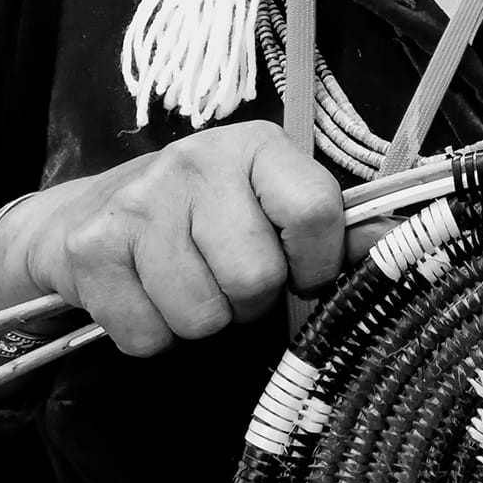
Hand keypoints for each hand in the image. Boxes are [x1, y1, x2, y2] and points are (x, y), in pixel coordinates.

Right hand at [0, 122, 344, 356]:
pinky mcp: (93, 250)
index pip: (316, 212)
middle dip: (249, 299)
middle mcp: (197, 162)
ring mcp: (139, 203)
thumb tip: (399, 238)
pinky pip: (148, 336)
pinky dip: (152, 335)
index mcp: (257, 145)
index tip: (300, 271)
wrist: (83, 218)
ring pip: (202, 316)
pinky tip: (145, 296)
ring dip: (200, 320)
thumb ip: (331, 225)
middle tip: (229, 279)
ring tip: (187, 284)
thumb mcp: (269, 200)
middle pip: (256, 278)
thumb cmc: (199, 213)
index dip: (316, 263)